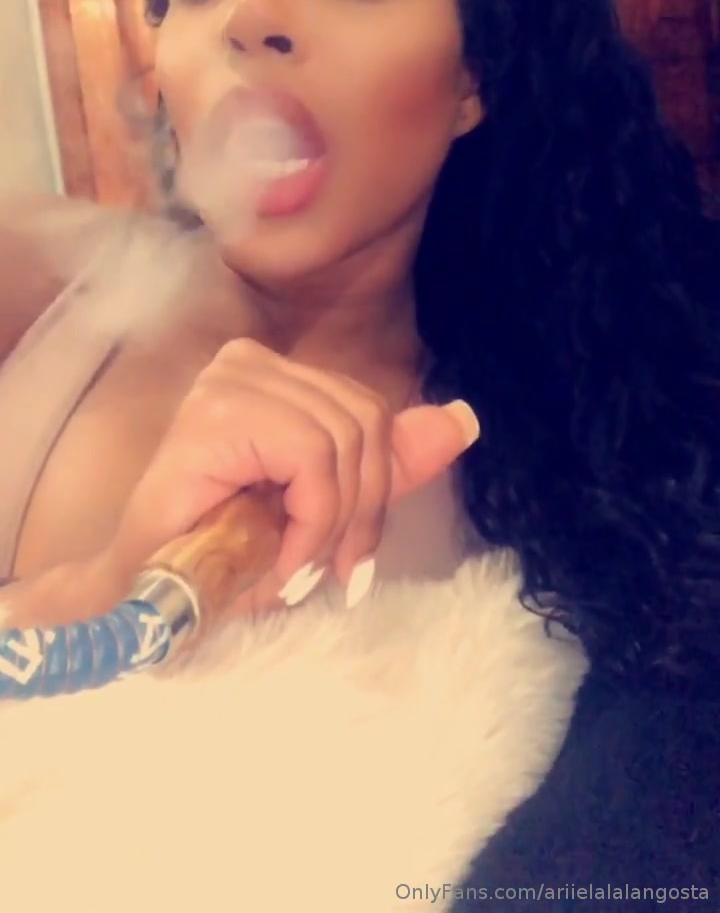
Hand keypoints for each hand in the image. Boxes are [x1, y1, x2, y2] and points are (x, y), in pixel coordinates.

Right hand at [108, 338, 480, 613]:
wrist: (144, 590)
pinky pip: (311, 458)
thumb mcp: (326, 507)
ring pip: (344, 440)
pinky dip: (309, 521)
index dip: (376, 489)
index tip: (352, 560)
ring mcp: (231, 379)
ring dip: (329, 525)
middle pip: (367, 420)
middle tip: (330, 572)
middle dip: (361, 511)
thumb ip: (389, 464)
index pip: (370, 410)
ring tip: (295, 568)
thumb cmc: (223, 552)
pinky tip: (279, 556)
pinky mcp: (219, 411)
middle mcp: (251, 362)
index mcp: (277, 376)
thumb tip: (465, 419)